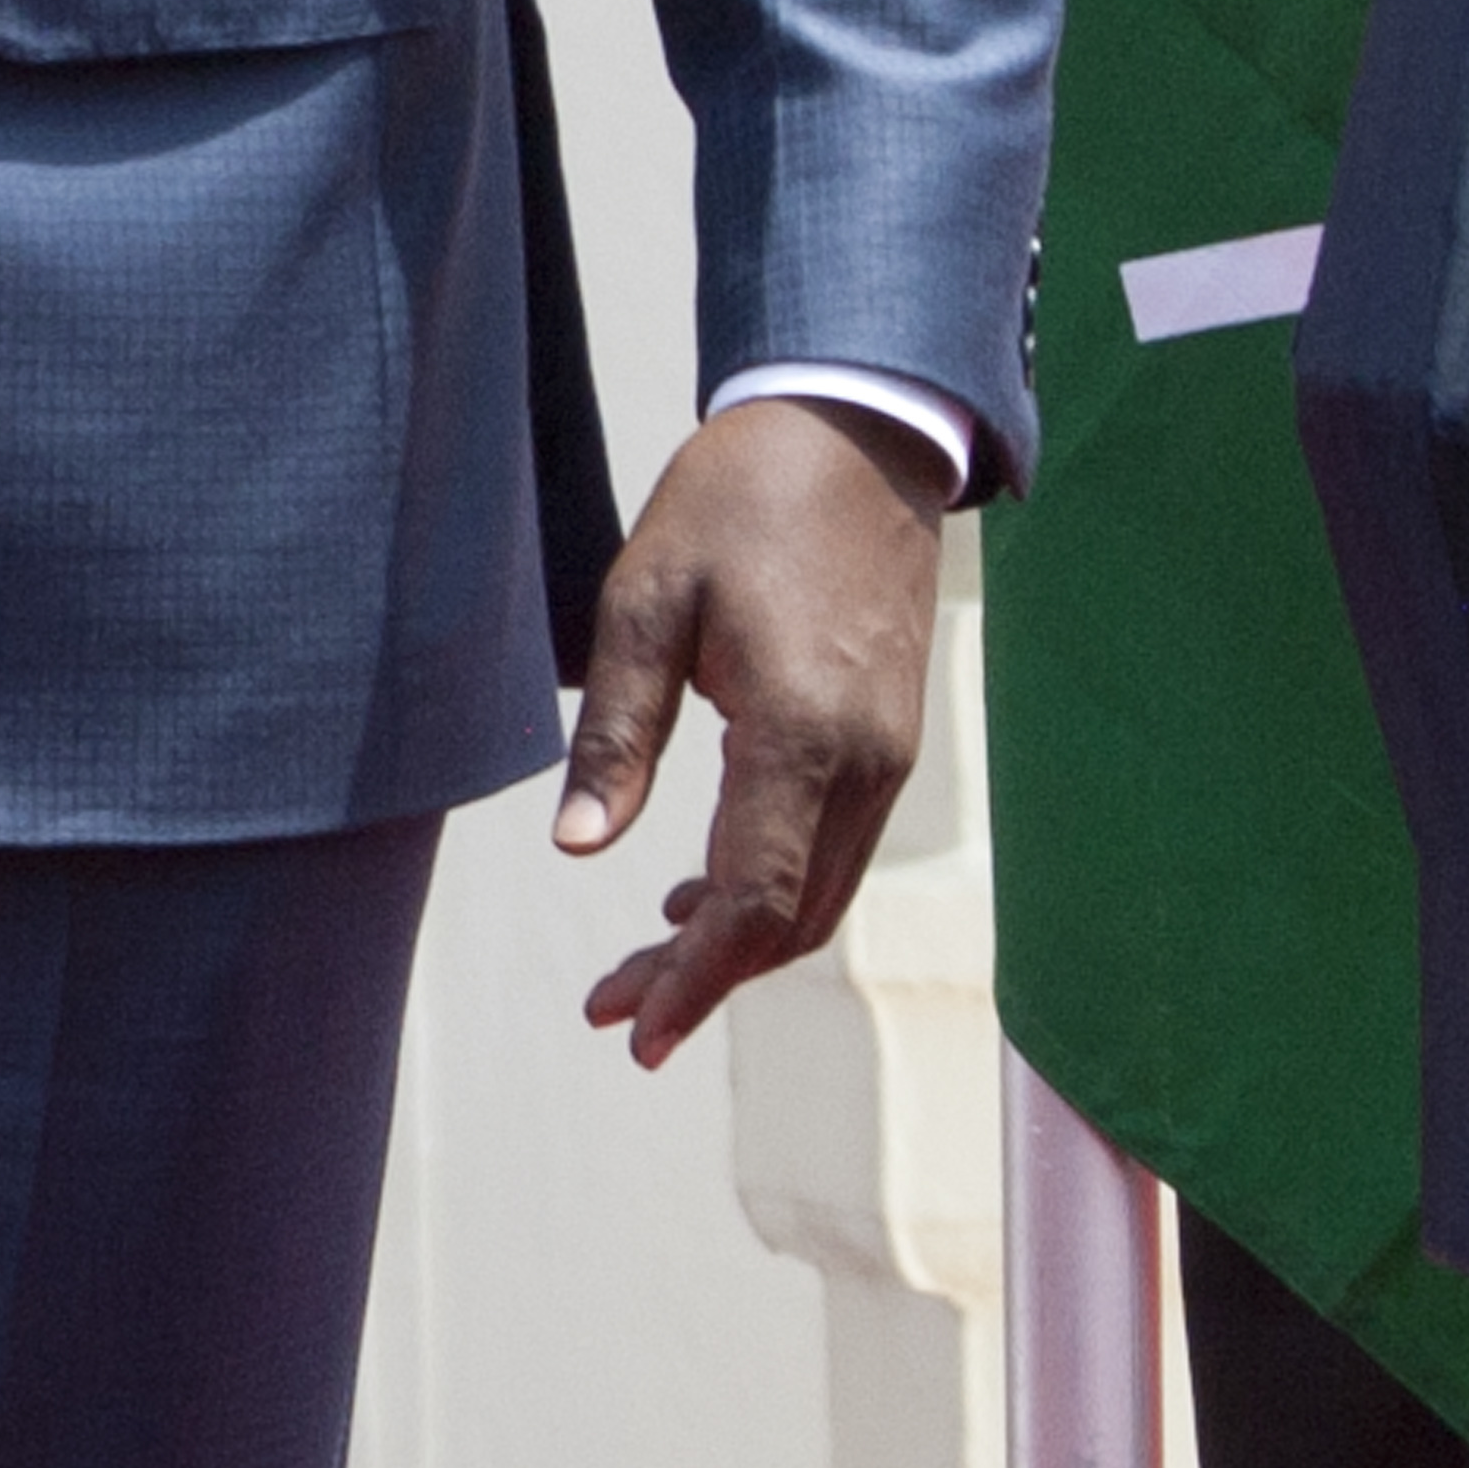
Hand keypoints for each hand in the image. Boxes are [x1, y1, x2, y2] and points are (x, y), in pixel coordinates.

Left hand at [554, 394, 948, 1068]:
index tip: (635, 1030)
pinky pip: (831, 849)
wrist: (853, 437)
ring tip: (641, 970)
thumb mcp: (645, 601)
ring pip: (817, 894)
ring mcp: (887, 758)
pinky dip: (769, 891)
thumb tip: (581, 848)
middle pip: (788, 919)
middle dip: (703, 980)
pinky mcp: (887, 743)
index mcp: (803, 734)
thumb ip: (619, 735)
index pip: (753, 900)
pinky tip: (698, 893)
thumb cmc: (736, 504)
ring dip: (735, 945)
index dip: (695, 980)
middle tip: (613, 1013)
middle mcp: (864, 764)